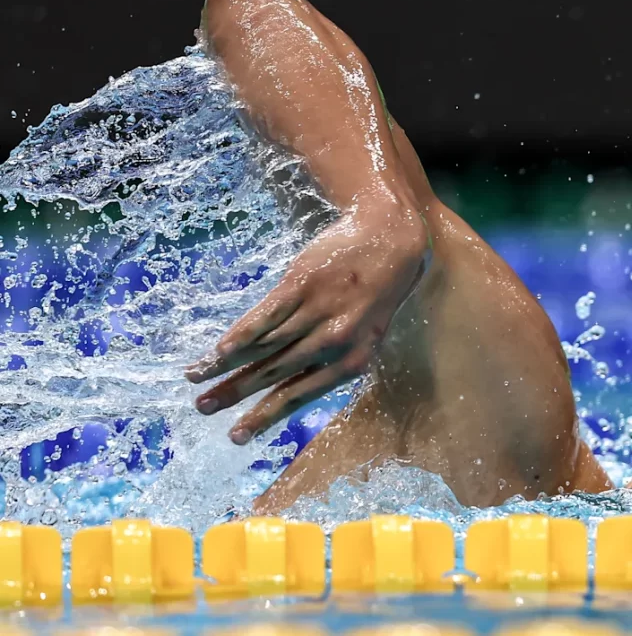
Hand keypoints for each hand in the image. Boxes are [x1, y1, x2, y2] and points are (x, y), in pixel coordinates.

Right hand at [185, 193, 428, 443]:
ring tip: (195, 378)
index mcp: (352, 363)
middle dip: (235, 393)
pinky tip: (218, 350)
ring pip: (263, 347)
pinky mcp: (302, 284)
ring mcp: (317, 312)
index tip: (235, 436)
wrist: (391, 240)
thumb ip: (329, 360)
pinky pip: (265, 316)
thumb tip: (283, 385)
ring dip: (224, 365)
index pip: (298, 396)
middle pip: (273, 373)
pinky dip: (239, 335)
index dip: (263, 416)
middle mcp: (334, 342)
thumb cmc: (375, 296)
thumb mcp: (365, 336)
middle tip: (202, 409)